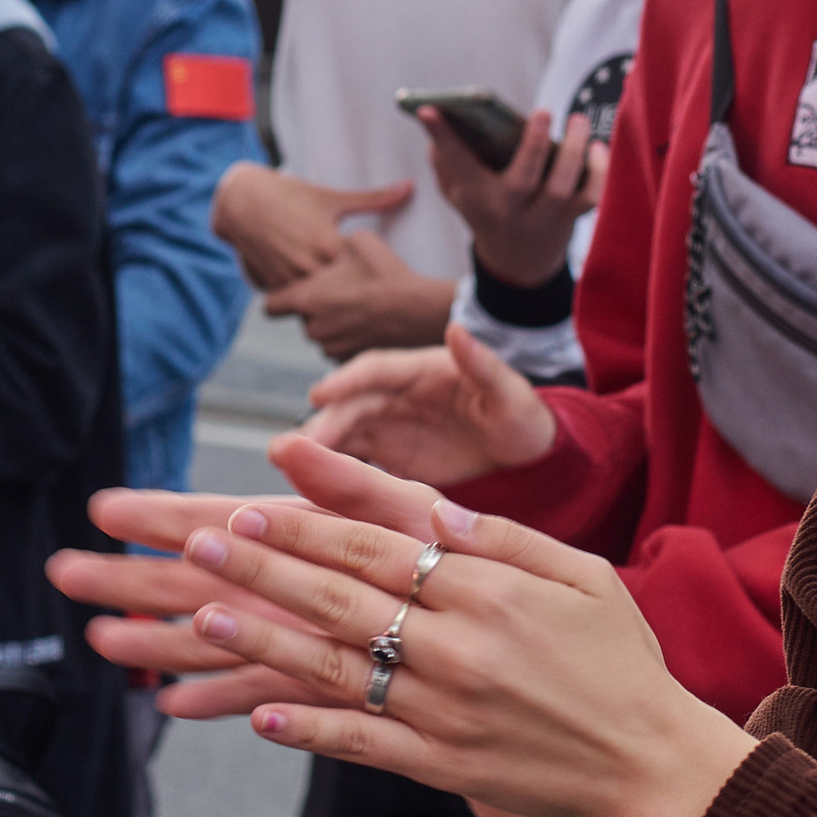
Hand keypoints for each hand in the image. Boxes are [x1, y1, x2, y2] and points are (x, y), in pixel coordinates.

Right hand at [49, 463, 443, 718]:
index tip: (106, 508)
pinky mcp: (325, 681)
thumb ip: (351, 478)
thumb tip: (284, 444)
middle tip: (62, 571)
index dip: (162, 515)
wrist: (513, 633)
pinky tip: (171, 706)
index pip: (221, 518)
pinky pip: (264, 690)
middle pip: (198, 580)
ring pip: (216, 640)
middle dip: (131, 577)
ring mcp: (303, 632)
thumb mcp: (413, 506)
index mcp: (309, 532)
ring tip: (99, 641)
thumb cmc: (465, 553)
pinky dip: (220, 699)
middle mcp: (294, 582)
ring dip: (157, 641)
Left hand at [175, 436, 757, 816]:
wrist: (651, 761)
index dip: (310, 522)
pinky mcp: (441, 764)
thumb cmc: (620, 658)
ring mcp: (444, 710)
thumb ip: (504, 538)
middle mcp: (458, 646)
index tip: (254, 501)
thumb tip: (432, 509)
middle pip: (342, 599)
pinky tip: (257, 714)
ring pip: (337, 668)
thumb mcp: (581, 574)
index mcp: (489, 590)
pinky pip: (361, 743)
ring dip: (265, 642)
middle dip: (265, 568)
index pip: (378, 545)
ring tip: (205, 618)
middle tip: (201, 543)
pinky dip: (308, 729)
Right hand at [211, 164, 413, 291]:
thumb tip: (409, 187)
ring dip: (319, 297)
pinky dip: (298, 293)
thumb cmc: (292, 194)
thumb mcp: (333, 198)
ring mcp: (286, 276)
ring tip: (329, 291)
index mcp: (330, 246)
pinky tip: (304, 286)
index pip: (359, 275)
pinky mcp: (268, 282)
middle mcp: (308, 265)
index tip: (374, 275)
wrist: (242, 199)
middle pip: (336, 291)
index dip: (366, 276)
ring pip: (312, 299)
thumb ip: (374, 198)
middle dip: (344, 290)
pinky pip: (291, 298)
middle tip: (355, 289)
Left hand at [262, 232, 453, 360]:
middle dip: (314, 305)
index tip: (294, 287)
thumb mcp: (357, 240)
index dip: (280, 294)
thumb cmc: (386, 275)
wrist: (418, 310)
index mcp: (306, 299)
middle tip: (340, 290)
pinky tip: (367, 319)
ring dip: (331, 321)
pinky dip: (347, 335)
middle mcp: (312, 328)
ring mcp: (331, 346)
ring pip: (320, 333)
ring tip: (358, 304)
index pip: (270, 305)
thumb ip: (332, 243)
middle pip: (300, 317)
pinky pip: (339, 345)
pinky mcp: (349, 358)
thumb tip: (329, 245)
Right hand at [302, 322, 555, 484]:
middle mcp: (400, 395)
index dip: (346, 380)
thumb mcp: (510, 392)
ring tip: (288, 468)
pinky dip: (332, 472)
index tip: (319, 395)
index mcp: (423, 370)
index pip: (376, 370)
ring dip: (317, 448)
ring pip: (346, 433)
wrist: (528, 455)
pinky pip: (355, 462)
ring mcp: (393, 426)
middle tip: (290, 447)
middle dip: (322, 423)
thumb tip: (457, 327)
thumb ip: (483, 364)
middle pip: (352, 405)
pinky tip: (311, 490)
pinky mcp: (392, 457)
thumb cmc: (522, 416)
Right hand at [421, 108, 604, 287]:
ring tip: (578, 120)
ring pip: (560, 188)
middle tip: (544, 111)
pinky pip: (590, 198)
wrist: (517, 265)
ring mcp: (541, 217)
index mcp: (476, 195)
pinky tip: (598, 148)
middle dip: (534, 144)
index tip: (429, 108)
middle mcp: (508, 208)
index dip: (441, 134)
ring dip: (574, 153)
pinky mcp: (569, 220)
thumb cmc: (486, 212)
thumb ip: (444, 163)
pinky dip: (599, 174)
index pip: (455, 162)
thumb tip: (436, 129)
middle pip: (523, 179)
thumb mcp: (457, 193)